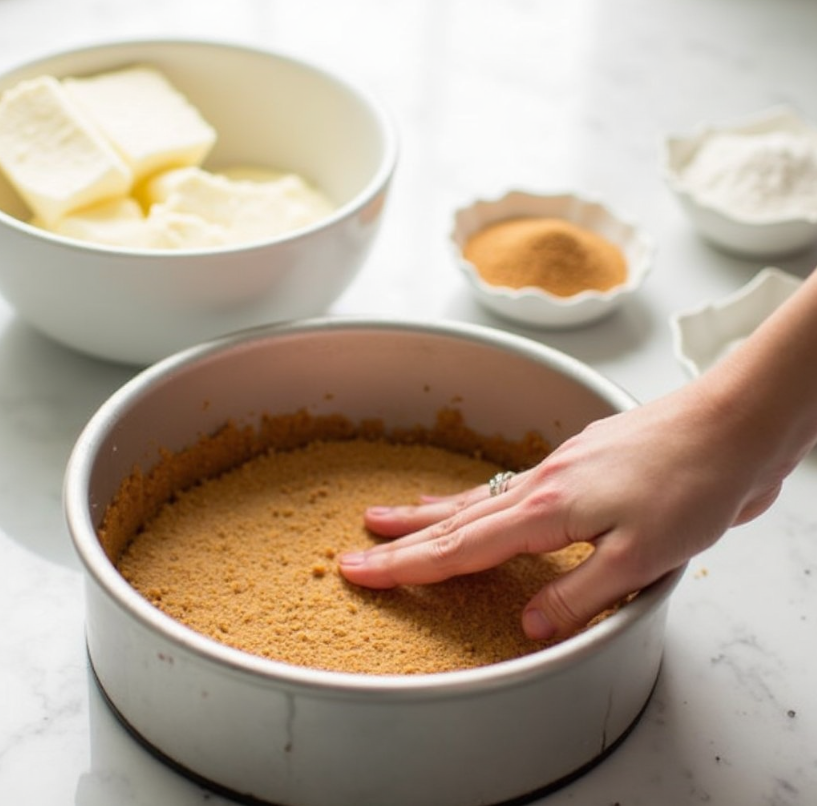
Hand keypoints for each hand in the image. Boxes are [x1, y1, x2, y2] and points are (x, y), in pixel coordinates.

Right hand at [339, 381, 784, 640]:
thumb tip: (527, 624)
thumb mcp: (644, 558)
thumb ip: (580, 594)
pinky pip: (510, 483)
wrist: (732, 423)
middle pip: (457, 518)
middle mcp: (544, 483)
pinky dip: (480, 498)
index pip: (462, 548)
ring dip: (432, 512)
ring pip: (480, 497)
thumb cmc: (696, 484)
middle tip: (358, 545)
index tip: (364, 572)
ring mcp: (559, 466)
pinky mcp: (579, 460)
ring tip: (393, 515)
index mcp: (550, 509)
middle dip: (403, 538)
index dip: (408, 566)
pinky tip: (481, 500)